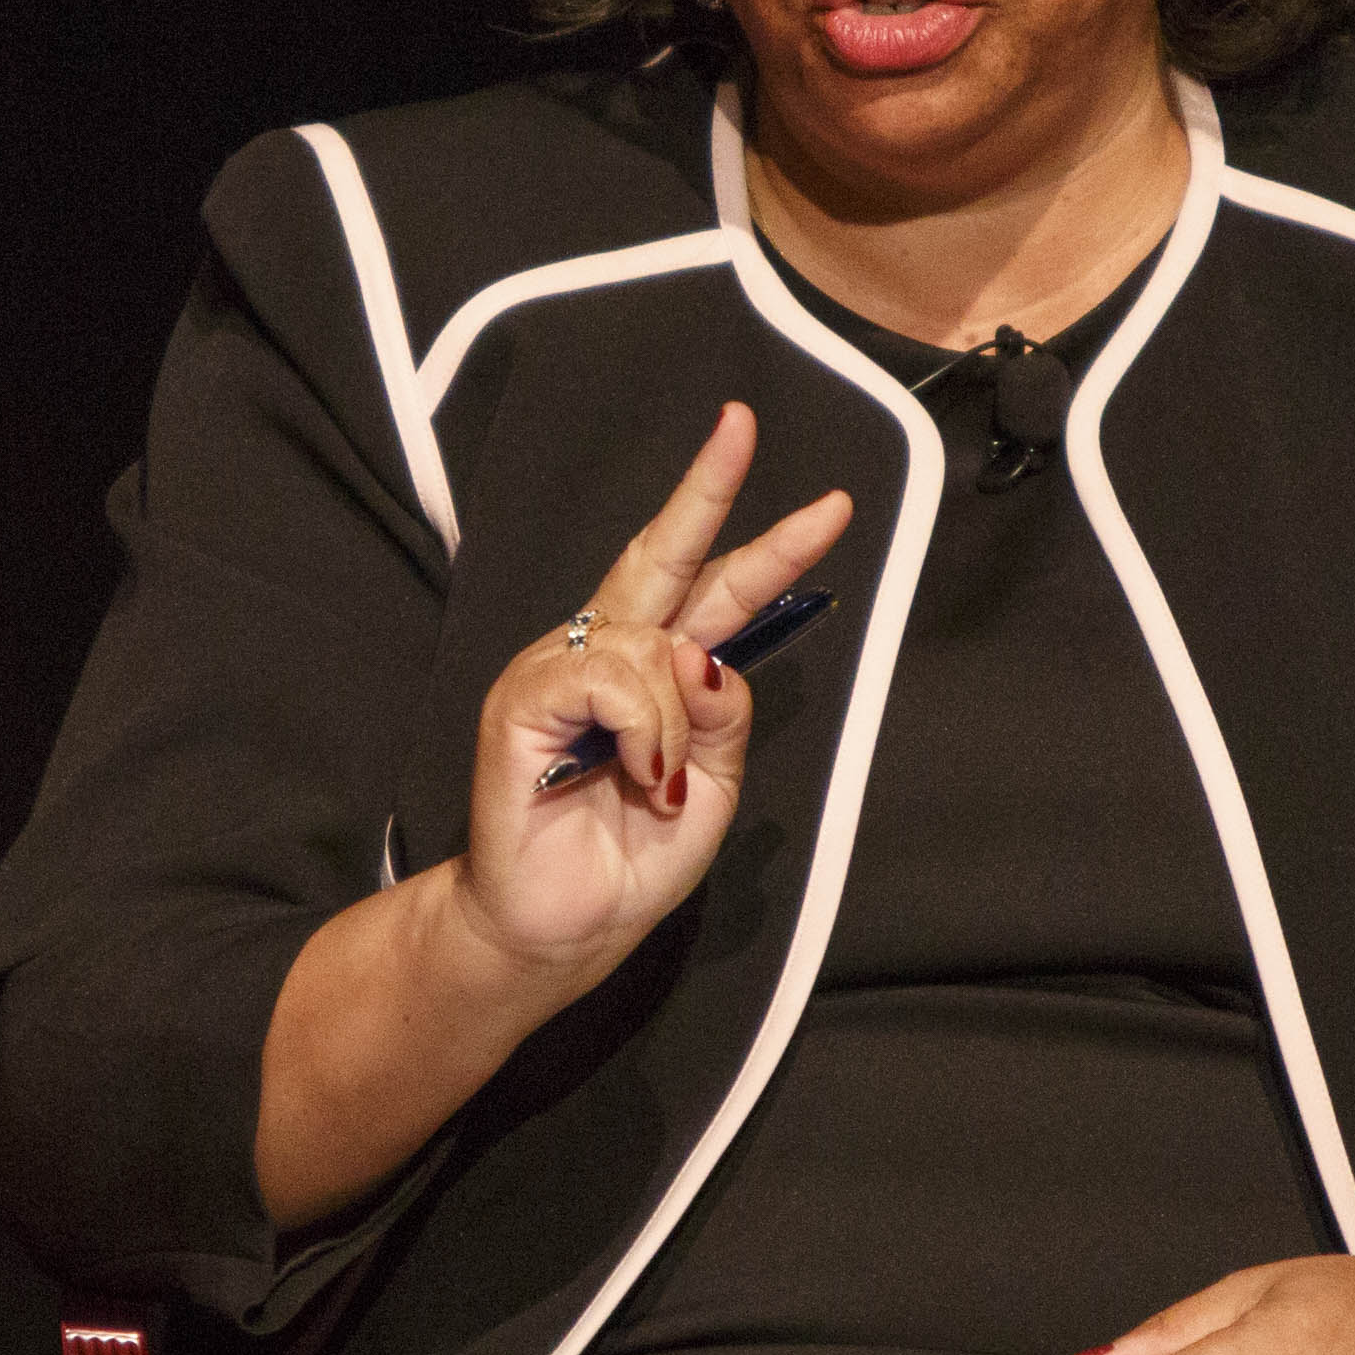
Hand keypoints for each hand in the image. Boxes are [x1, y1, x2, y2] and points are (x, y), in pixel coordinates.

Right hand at [448, 404, 851, 983]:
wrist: (564, 928)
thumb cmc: (629, 860)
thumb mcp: (715, 789)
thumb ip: (726, 716)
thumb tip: (706, 654)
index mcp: (658, 672)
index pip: (718, 589)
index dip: (770, 543)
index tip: (831, 503)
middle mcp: (608, 654)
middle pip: (661, 552)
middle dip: (704, 488)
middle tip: (739, 426)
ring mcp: (559, 669)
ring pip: (653, 643)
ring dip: (678, 720)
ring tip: (657, 782)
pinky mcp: (523, 698)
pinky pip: (611, 679)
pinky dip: (643, 731)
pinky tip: (632, 775)